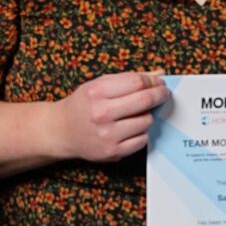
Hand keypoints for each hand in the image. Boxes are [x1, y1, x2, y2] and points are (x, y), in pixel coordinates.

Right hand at [53, 70, 168, 164]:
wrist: (62, 131)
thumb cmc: (83, 105)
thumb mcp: (99, 85)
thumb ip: (129, 78)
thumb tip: (159, 74)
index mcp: (96, 92)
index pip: (136, 82)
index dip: (153, 80)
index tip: (159, 81)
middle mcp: (101, 114)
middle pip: (145, 100)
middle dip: (159, 94)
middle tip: (163, 93)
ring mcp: (107, 135)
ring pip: (146, 121)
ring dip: (147, 115)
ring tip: (137, 113)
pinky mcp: (113, 152)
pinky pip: (142, 140)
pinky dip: (141, 133)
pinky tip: (131, 128)